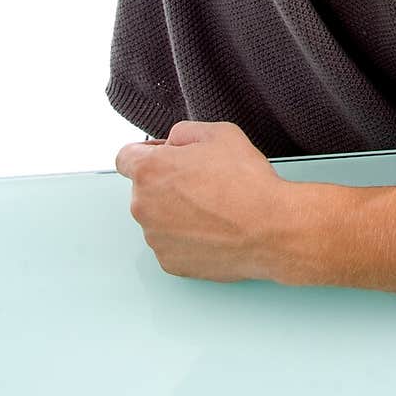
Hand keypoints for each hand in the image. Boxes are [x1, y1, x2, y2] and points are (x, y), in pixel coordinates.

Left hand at [115, 119, 299, 282]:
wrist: (269, 229)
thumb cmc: (247, 182)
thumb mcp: (219, 133)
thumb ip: (184, 132)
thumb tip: (173, 143)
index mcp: (150, 170)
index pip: (125, 157)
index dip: (147, 153)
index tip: (164, 158)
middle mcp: (143, 206)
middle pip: (144, 189)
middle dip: (166, 183)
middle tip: (203, 182)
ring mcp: (155, 238)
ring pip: (158, 218)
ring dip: (176, 212)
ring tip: (214, 208)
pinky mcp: (169, 262)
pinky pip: (171, 243)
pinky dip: (186, 237)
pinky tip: (213, 229)